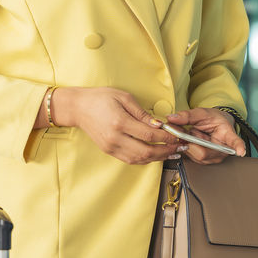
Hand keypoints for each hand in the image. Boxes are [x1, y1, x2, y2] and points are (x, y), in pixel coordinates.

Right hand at [52, 87, 182, 164]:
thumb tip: (159, 124)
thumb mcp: (123, 97)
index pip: (149, 134)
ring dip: (158, 158)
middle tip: (179, 148)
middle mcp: (115, 138)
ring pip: (139, 159)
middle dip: (166, 151)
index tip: (178, 135)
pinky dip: (145, 159)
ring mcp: (111, 147)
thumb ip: (142, 113)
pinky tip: (155, 155)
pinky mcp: (109, 151)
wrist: (78, 108)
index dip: (166, 137)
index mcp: (120, 122)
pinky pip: (131, 160)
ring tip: (171, 153)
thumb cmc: (100, 98)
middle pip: (146, 151)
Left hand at [163, 107, 246, 163]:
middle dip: (190, 141)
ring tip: (194, 133)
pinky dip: (186, 146)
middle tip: (190, 129)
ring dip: (188, 143)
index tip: (241, 151)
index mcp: (227, 135)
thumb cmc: (213, 119)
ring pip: (194, 155)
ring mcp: (213, 158)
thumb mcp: (202, 113)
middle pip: (203, 153)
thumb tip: (172, 118)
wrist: (215, 125)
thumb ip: (187, 115)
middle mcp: (222, 151)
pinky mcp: (204, 161)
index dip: (238, 146)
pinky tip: (191, 139)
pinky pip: (190, 156)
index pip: (234, 141)